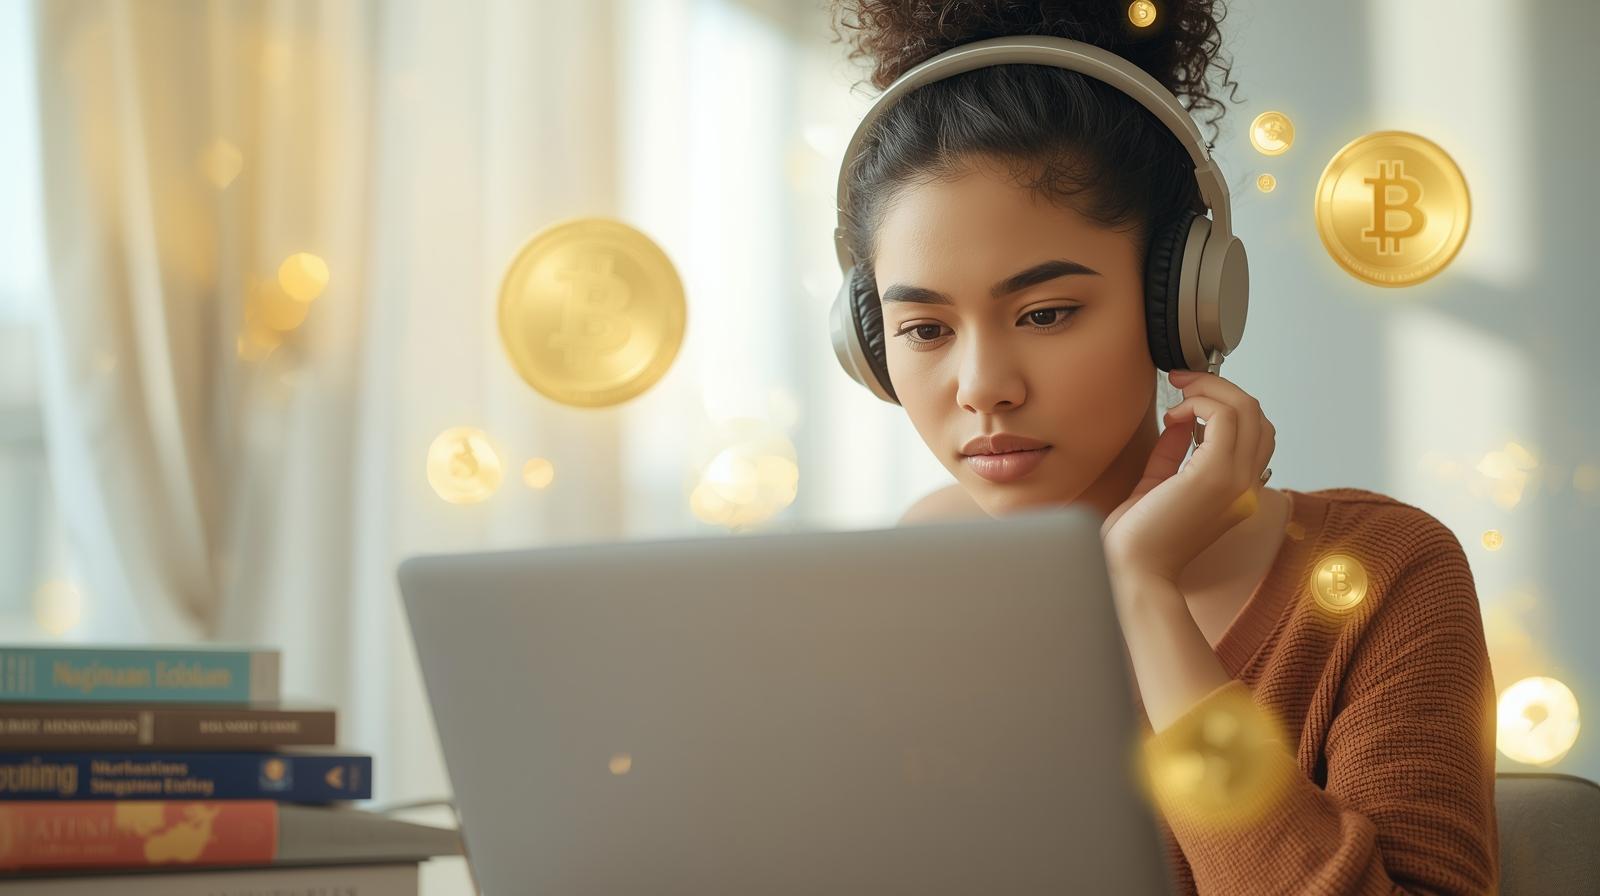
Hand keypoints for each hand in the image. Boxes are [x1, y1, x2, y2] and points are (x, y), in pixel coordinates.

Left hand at [1098, 369, 1275, 583]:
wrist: (1131, 571)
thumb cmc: (1138, 540)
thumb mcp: (1157, 485)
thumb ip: (1173, 455)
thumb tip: (1178, 424)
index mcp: (1237, 492)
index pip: (1256, 435)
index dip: (1225, 407)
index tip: (1187, 400)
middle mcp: (1246, 485)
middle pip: (1258, 416)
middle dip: (1219, 388)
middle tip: (1182, 383)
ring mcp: (1236, 480)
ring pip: (1246, 409)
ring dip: (1209, 388)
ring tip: (1178, 395)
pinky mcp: (1215, 475)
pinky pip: (1224, 416)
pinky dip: (1201, 402)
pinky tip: (1175, 415)